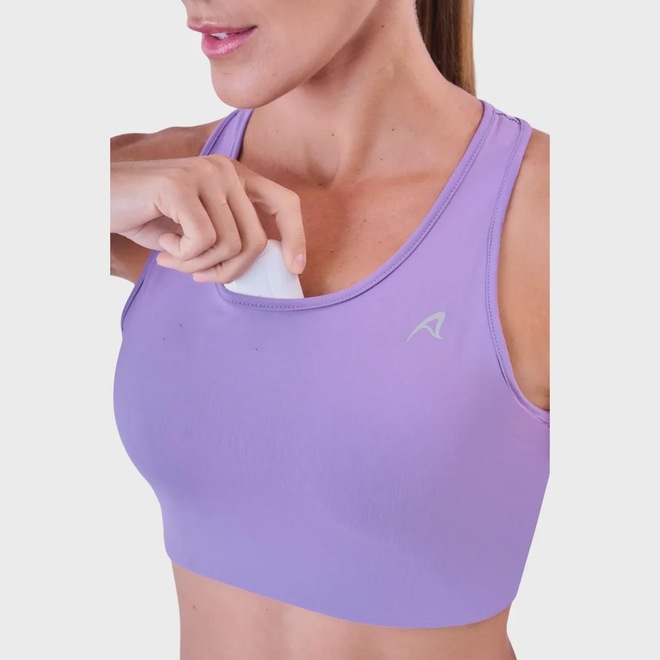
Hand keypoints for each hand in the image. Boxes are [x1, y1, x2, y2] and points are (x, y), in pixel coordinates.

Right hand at [110, 154, 306, 279]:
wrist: (97, 199)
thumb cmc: (147, 216)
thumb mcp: (197, 229)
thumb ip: (229, 238)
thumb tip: (260, 265)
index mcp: (235, 177)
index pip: (285, 203)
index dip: (296, 237)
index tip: (295, 268)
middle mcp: (226, 170)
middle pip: (255, 240)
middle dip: (229, 271)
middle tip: (197, 276)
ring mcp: (205, 174)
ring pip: (230, 245)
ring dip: (200, 266)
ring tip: (174, 258)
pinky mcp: (182, 185)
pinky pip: (203, 241)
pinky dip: (184, 257)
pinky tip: (164, 246)